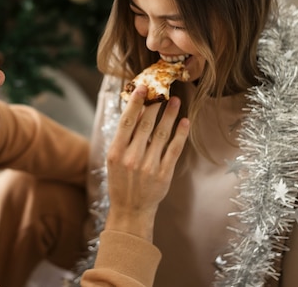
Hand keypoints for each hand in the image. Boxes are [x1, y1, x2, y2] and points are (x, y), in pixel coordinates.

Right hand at [104, 85, 188, 240]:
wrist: (130, 210)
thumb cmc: (120, 182)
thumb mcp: (113, 160)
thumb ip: (122, 139)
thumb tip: (133, 112)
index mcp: (116, 152)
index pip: (126, 121)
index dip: (135, 103)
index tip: (142, 87)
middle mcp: (132, 157)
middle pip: (145, 124)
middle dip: (154, 104)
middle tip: (162, 90)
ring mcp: (149, 166)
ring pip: (161, 134)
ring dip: (170, 115)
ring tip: (175, 101)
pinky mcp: (163, 174)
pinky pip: (174, 149)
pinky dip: (180, 134)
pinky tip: (184, 122)